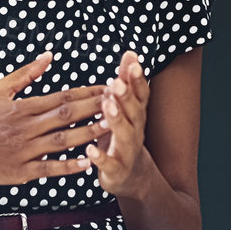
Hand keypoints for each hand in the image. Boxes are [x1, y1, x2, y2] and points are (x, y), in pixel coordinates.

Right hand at [0, 51, 106, 186]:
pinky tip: (88, 162)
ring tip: (112, 128)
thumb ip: (25, 74)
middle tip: (120, 102)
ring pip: (63, 141)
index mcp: (21, 106)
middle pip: (67, 116)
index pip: (61, 96)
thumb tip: (49, 56)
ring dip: (89, 134)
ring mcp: (23, 151)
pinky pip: (50, 169)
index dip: (87, 92)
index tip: (108, 87)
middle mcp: (25, 127)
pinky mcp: (20, 172)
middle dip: (95, 108)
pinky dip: (69, 166)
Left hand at [85, 50, 155, 197]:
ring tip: (107, 106)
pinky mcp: (117, 171)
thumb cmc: (122, 135)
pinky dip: (100, 157)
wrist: (132, 176)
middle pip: (134, 112)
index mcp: (136, 114)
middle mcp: (136, 131)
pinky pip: (109, 164)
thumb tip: (130, 53)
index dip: (137, 78)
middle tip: (116, 83)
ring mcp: (128, 151)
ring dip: (116, 121)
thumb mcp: (127, 109)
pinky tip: (90, 149)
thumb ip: (126, 83)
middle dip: (126, 97)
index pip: (140, 94)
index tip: (132, 61)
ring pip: (124, 135)